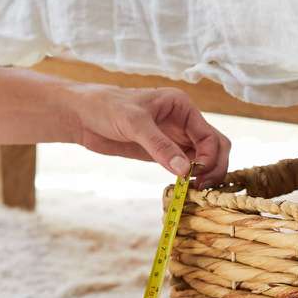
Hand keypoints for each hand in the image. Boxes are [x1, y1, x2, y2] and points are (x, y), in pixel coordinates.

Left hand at [69, 83, 231, 187]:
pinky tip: (184, 189)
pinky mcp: (164, 153)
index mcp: (183, 107)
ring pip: (205, 159)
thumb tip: (186, 171)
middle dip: (215, 167)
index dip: (209, 157)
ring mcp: (175, 138)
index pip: (210, 136)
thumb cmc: (106, 107)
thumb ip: (161, 146)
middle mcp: (184, 122)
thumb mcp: (134, 123)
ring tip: (194, 190)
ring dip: (206, 175)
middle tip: (201, 187)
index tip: (196, 175)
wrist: (81, 116)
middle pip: (216, 148)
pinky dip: (190, 179)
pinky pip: (186, 167)